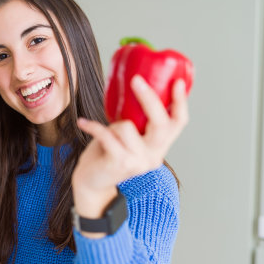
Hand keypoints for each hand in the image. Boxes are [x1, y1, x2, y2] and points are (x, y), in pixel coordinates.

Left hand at [72, 75, 188, 219]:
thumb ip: (136, 122)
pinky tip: (83, 123)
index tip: (176, 82)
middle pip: (160, 123)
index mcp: (159, 146)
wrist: (92, 183)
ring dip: (112, 124)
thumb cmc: (107, 154)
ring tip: (105, 132)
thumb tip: (133, 88)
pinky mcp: (120, 163)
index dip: (180, 102)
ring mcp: (138, 161)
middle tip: (136, 80)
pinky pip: (107, 135)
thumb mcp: (127, 137)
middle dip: (149, 99)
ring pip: (127, 127)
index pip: (178, 124)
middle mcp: (154, 155)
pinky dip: (93, 126)